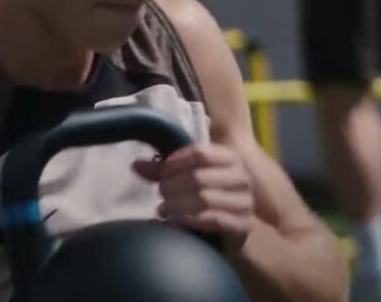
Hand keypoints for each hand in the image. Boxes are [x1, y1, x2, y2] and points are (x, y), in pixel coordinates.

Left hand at [133, 143, 254, 255]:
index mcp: (229, 158)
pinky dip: (190, 220)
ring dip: (177, 205)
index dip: (175, 162)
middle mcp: (241, 177)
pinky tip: (175, 221)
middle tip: (160, 194)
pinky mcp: (244, 225)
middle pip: (198, 176)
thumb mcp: (187, 178)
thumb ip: (163, 171)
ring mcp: (245, 202)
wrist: (233, 228)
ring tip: (163, 209)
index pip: (199, 153)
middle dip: (172, 186)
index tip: (162, 174)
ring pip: (204, 199)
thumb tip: (135, 165)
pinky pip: (214, 220)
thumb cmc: (207, 195)